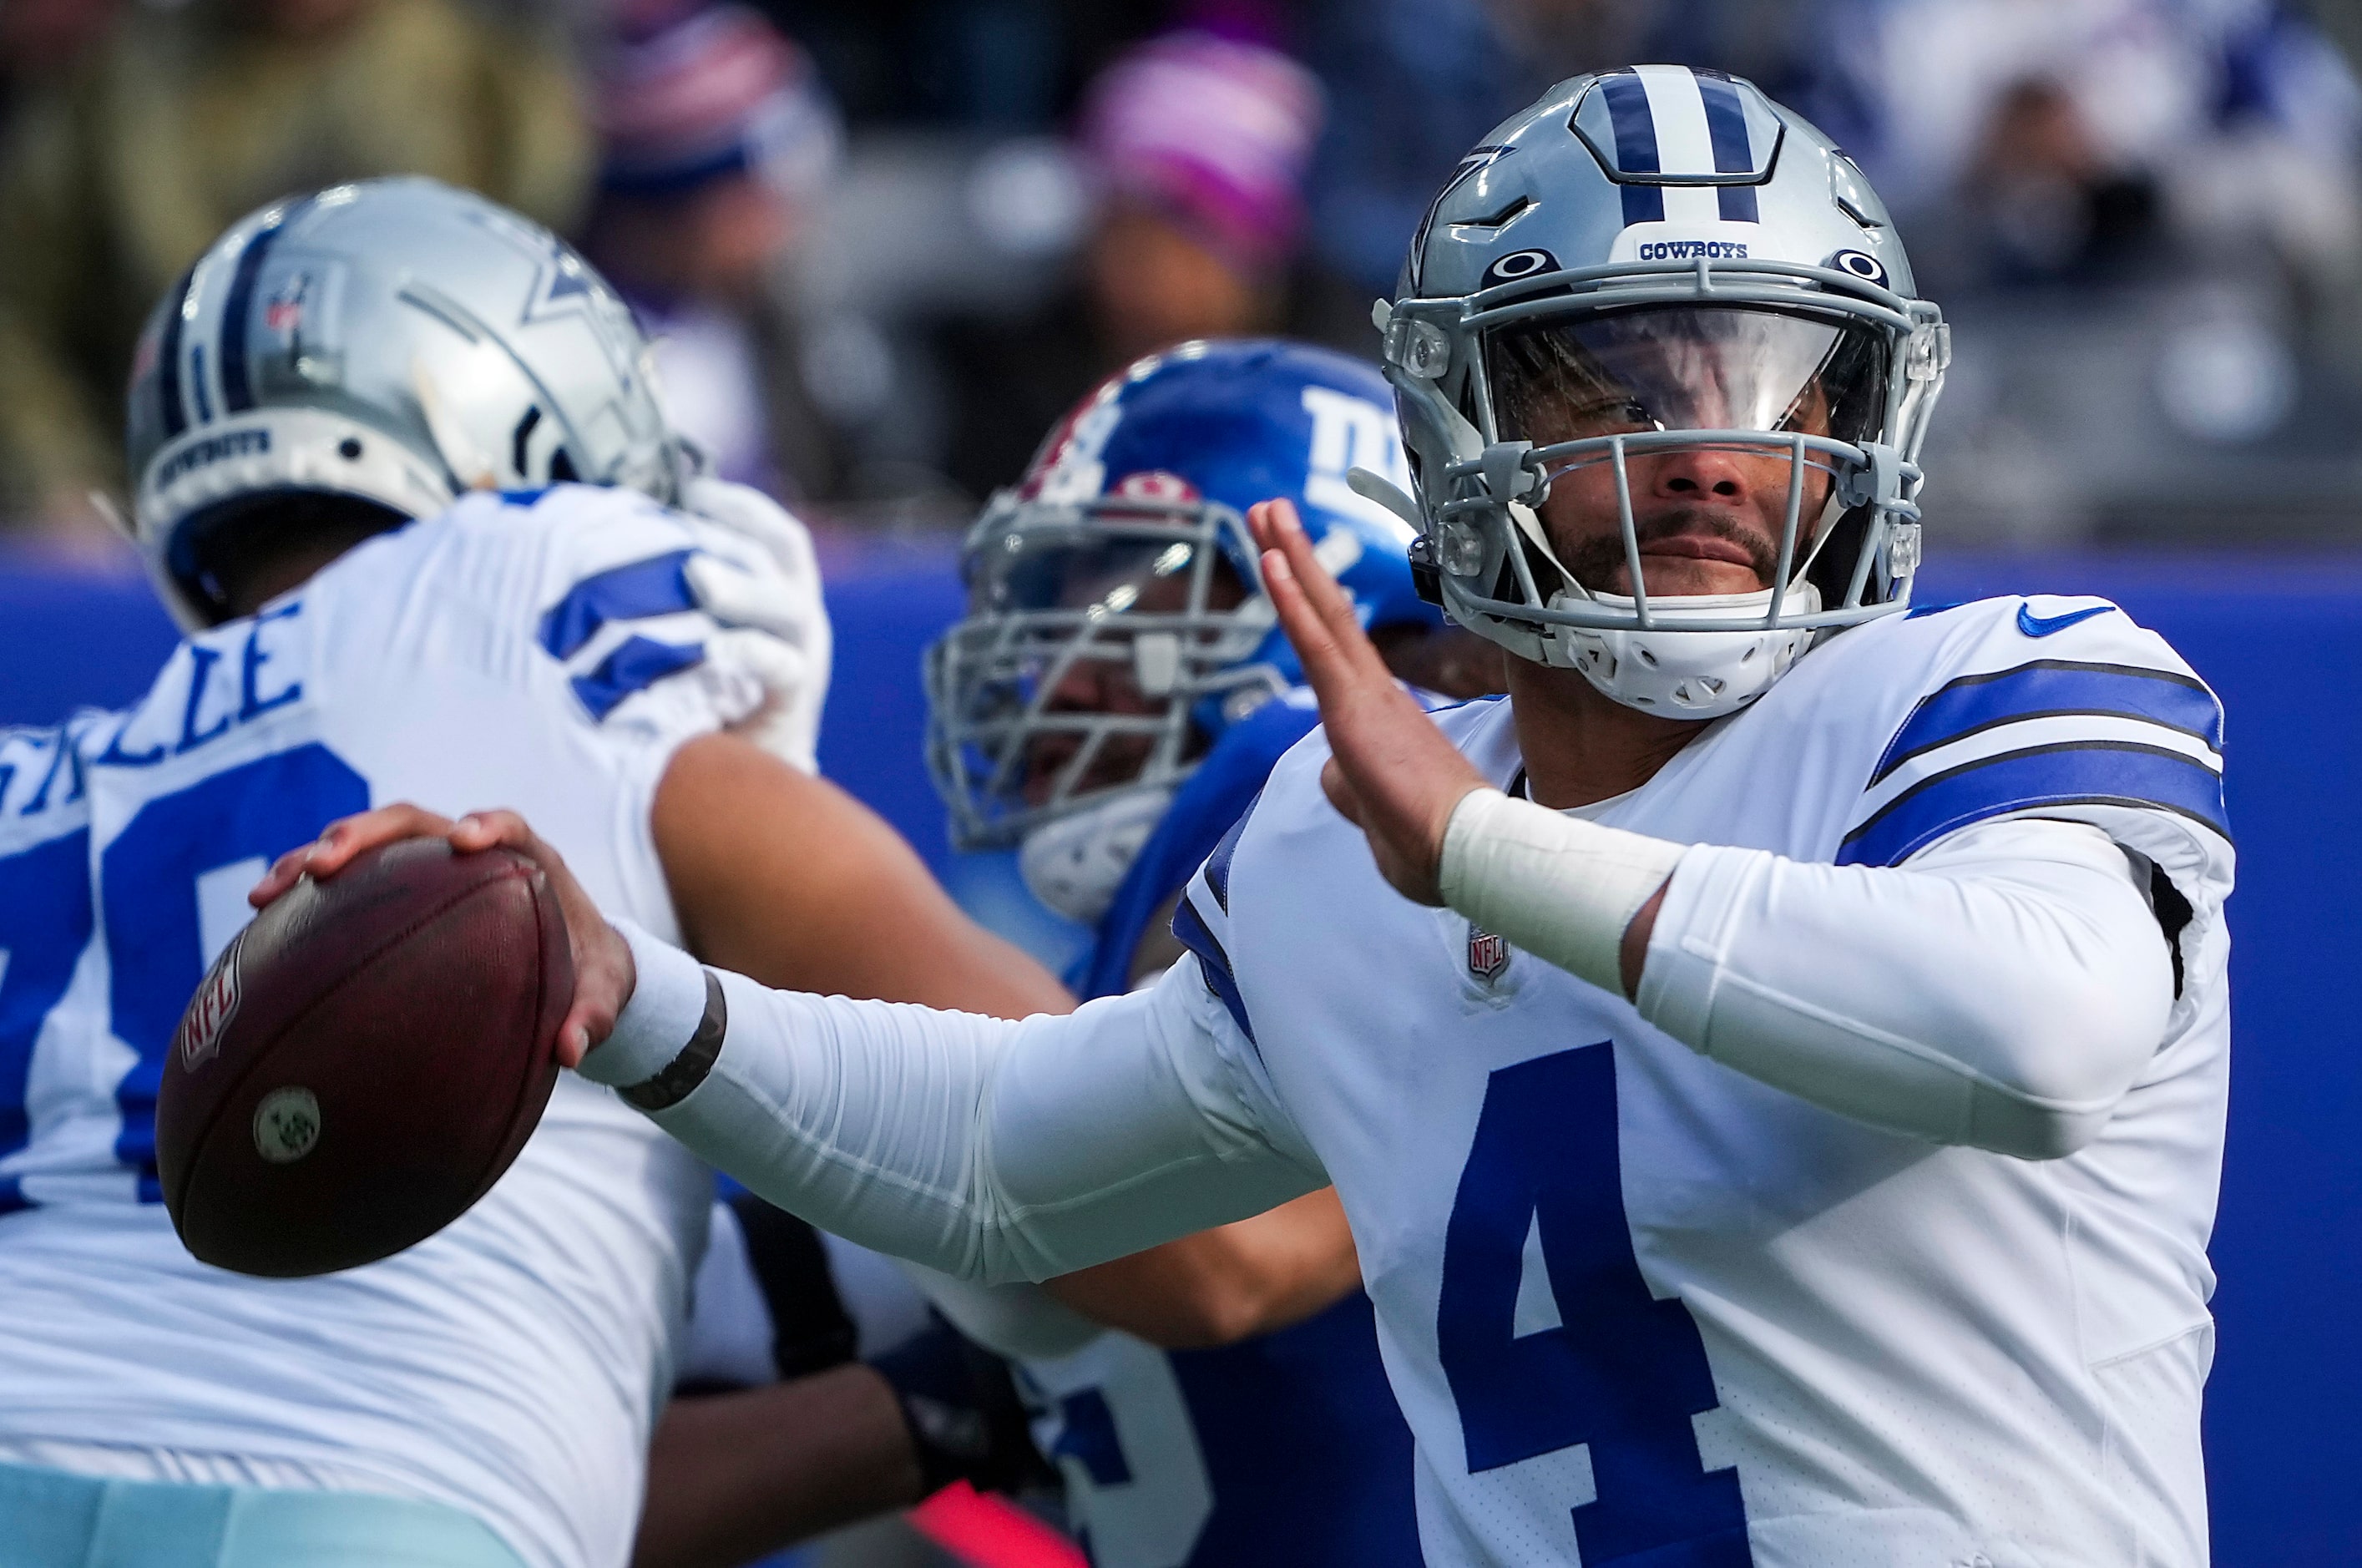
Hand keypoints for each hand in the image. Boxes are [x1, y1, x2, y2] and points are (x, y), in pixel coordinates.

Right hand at [249, 805, 634, 1068]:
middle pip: (413, 823)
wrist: (572, 965)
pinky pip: (346, 883)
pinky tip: (260, 922)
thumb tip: (571, 1051)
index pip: (506, 827)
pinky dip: (305, 894)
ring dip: (315, 858)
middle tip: (327, 862)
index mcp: (527, 860)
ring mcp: (427, 867)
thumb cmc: (588, 972)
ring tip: (268, 891)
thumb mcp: (601, 994)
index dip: (487, 825)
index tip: (466, 840)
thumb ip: (593, 1016)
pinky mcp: (396, 890)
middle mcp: (469, 852)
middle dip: (367, 834)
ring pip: (367, 847)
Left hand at [679, 477, 833, 773]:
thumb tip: (621, 540)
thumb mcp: (698, 635)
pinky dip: (749, 652)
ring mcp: (804, 658)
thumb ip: (681, 594)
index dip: (741, 506)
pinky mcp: (796, 701)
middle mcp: (799, 619)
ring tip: (697, 577)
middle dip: (731, 535)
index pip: (774, 534)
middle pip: (775, 559)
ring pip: (785, 607)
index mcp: (782, 593)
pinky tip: (713, 647)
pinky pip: (781, 668)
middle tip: (683, 523)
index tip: (694, 488)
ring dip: (741, 588)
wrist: (746, 781)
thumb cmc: (706, 696)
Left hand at [1247, 499, 1488, 903]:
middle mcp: (1372, 693)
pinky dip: (1292, 600)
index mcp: (1378, 715)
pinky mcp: (1354, 706)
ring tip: (1266, 511)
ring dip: (1288, 557)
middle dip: (1296, 558)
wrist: (1465, 853)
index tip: (1291, 565)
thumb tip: (1332, 776)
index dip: (1310, 603)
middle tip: (1271, 512)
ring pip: (1320, 613)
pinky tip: (1273, 562)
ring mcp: (1363, 695)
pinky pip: (1317, 643)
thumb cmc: (1433, 846)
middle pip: (1326, 612)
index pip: (1334, 648)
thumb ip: (1348, 789)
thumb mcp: (1376, 815)